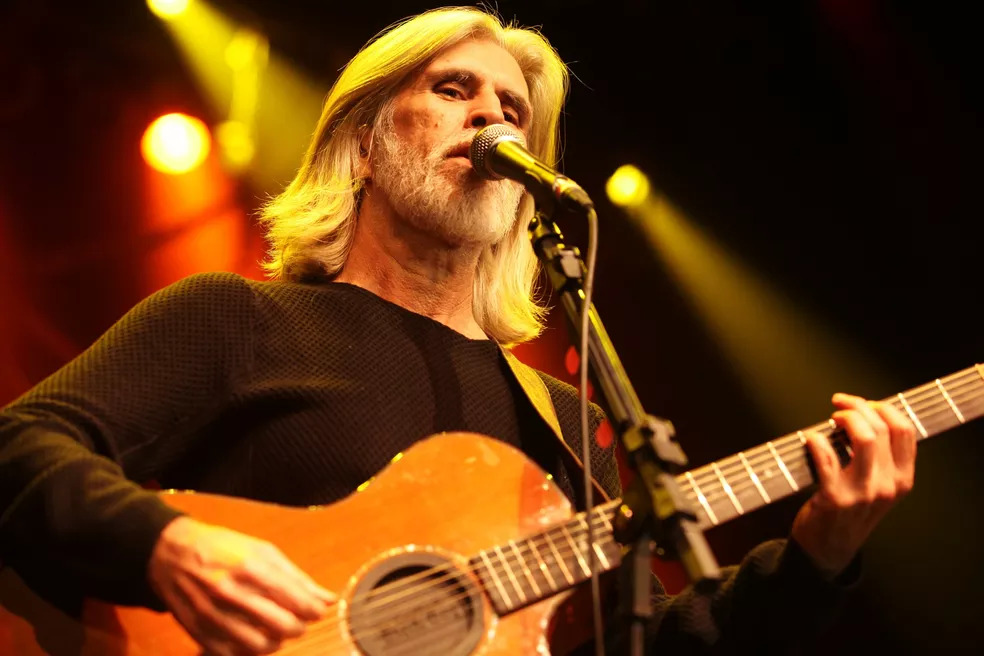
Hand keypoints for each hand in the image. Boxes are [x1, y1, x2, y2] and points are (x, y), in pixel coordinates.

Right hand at [148, 516, 336, 655]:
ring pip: (261, 645)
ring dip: (277, 641)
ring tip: (277, 630)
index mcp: (250, 567)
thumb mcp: (262, 551)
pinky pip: (235, 654)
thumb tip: (327, 598)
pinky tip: (254, 636)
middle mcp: (231, 592)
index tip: (317, 610)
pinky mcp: (200, 633)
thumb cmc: (222, 548)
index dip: (313, 610)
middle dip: (298, 627)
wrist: (171, 555)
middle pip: (282, 626)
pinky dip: (251, 650)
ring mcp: (214, 615)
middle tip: (299, 622)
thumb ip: (296, 577)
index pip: (295, 599)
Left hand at [791, 393, 916, 577]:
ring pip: (864, 438)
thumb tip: (864, 415)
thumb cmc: (850, 510)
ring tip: (832, 418)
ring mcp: (863, 493)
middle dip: (858, 407)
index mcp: (902, 480)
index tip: (865, 403)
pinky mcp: (835, 498)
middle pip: (881, 429)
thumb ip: (879, 458)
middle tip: (840, 405)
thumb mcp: (878, 487)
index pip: (905, 431)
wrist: (829, 549)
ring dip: (845, 418)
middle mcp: (888, 486)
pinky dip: (817, 440)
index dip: (884, 408)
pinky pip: (827, 457)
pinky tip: (811, 438)